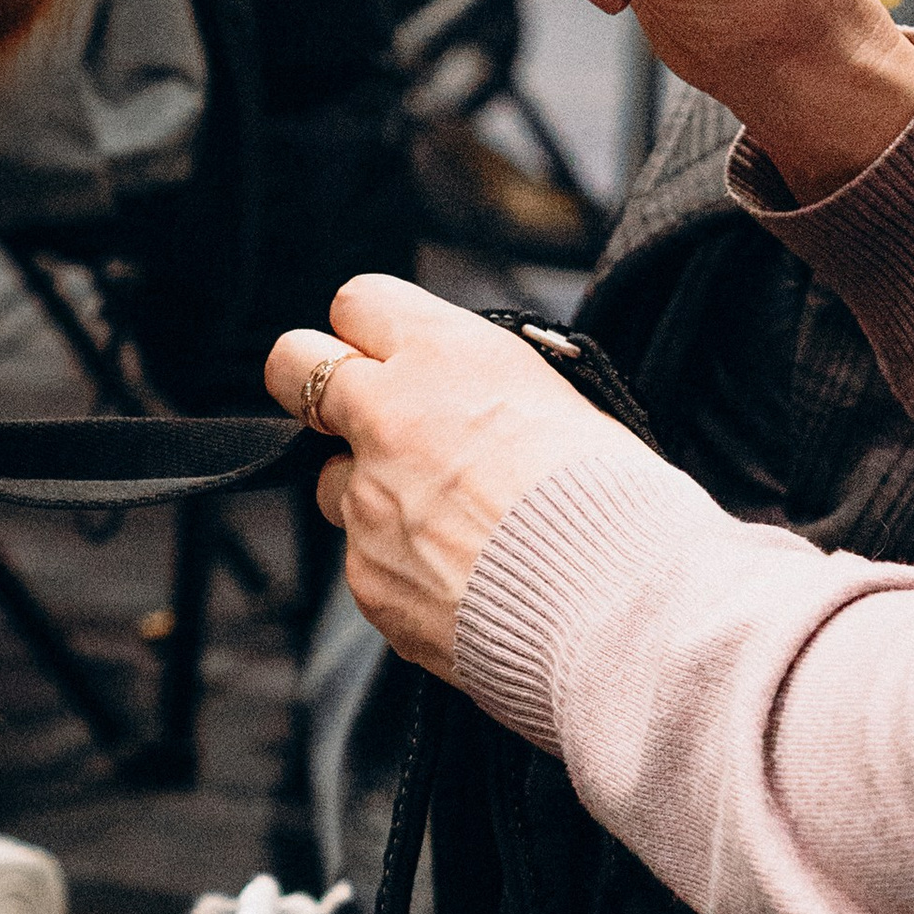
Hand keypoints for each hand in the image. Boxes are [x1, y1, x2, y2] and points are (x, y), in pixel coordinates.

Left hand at [264, 276, 650, 676]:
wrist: (622, 611)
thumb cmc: (618, 505)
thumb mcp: (563, 401)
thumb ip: (485, 389)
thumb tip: (464, 400)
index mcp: (445, 355)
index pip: (358, 302)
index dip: (371, 331)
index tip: (387, 353)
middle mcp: (388, 415)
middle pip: (292, 363)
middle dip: (315, 383)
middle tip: (354, 412)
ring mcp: (366, 499)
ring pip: (330, 479)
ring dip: (369, 491)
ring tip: (448, 524)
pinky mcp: (364, 575)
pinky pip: (364, 557)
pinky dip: (401, 565)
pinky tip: (462, 580)